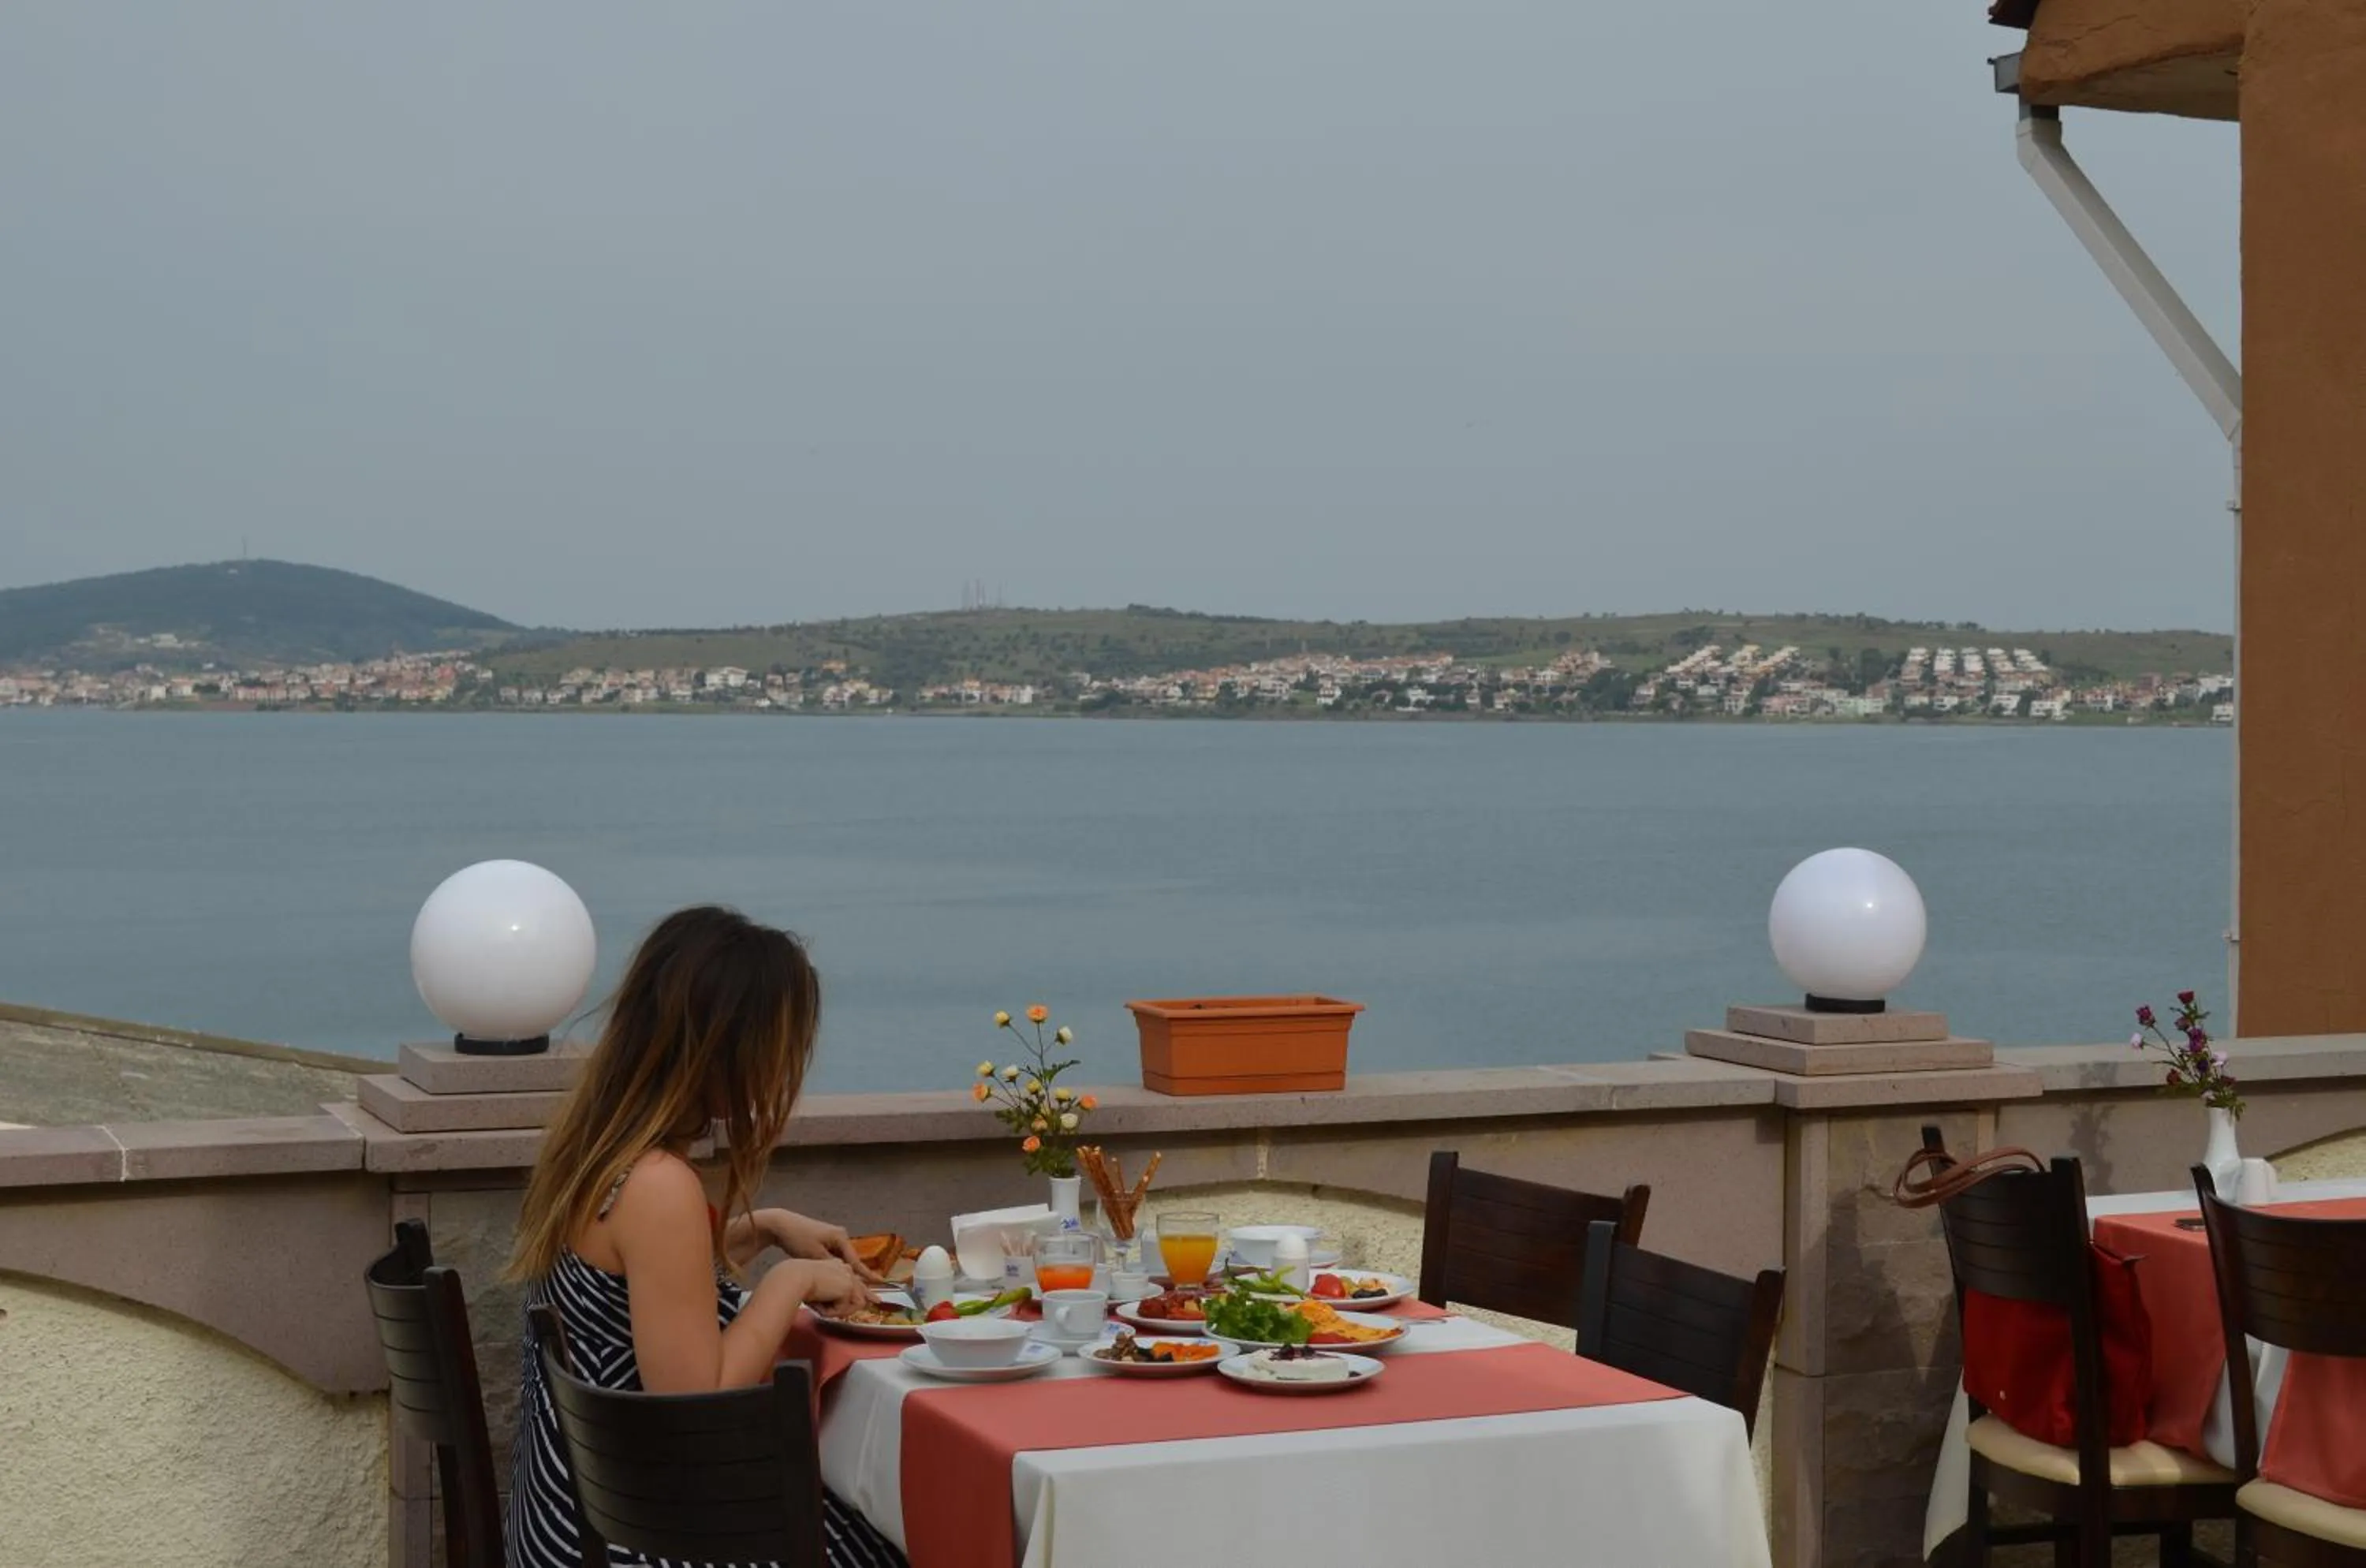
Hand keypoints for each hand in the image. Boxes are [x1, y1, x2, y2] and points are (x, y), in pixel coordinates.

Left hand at [761, 1210, 886, 1283]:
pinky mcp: (824, 1242)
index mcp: (840, 1237)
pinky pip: (836, 1259)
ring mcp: (832, 1239)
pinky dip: (839, 1270)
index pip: (855, 1261)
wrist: (780, 1225)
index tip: (880, 1284)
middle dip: (862, 1278)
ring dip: (850, 1276)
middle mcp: (840, 1237)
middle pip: (852, 1262)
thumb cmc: (797, 1239)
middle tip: (874, 1293)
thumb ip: (831, 1266)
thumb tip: (845, 1276)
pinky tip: (844, 1279)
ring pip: (844, 1262)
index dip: (867, 1275)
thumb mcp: (815, 1254)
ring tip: (862, 1290)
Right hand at [776, 1257, 866, 1312]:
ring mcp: (848, 1277)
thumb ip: (830, 1295)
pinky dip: (831, 1312)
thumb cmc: (797, 1282)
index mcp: (837, 1265)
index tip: (873, 1299)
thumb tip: (841, 1310)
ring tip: (821, 1308)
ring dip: (836, 1311)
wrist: (794, 1278)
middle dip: (856, 1306)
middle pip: (860, 1294)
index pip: (854, 1281)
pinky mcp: (848, 1287)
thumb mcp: (817, 1288)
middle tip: (867, 1306)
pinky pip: (843, 1310)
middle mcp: (845, 1268)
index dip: (863, 1292)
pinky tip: (821, 1305)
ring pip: (853, 1305)